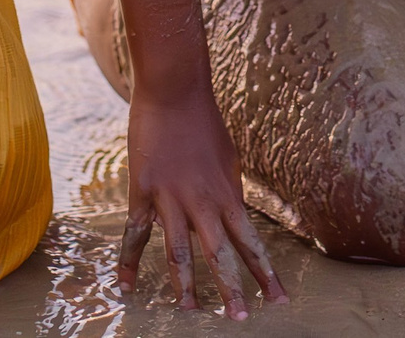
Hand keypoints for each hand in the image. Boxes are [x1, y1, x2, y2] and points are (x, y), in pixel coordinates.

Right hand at [119, 78, 284, 317]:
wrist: (174, 90)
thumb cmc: (204, 123)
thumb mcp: (228, 159)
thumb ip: (228, 192)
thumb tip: (234, 216)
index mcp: (228, 195)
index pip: (251, 243)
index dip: (265, 274)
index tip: (278, 301)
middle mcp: (203, 202)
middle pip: (220, 256)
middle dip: (231, 291)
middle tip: (239, 321)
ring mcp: (171, 199)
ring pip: (178, 253)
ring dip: (184, 286)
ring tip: (189, 313)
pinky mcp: (142, 192)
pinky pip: (135, 235)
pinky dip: (128, 263)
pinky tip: (126, 287)